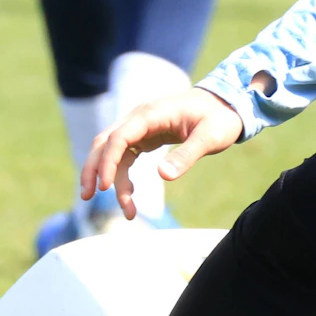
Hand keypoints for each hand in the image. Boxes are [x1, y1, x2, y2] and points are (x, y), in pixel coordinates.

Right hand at [82, 87, 244, 219]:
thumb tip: (164, 176)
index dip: (108, 162)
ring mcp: (139, 127)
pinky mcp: (144, 137)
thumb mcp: (210, 137)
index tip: (106, 188)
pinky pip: (124, 157)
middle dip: (94, 170)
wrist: (227, 104)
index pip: (118, 137)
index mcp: (151, 114)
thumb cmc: (220, 118)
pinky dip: (122, 176)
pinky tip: (130, 195)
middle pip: (104, 143)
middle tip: (87, 198)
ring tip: (126, 211)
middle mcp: (139, 118)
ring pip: (112, 153)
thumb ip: (187, 154)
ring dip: (110, 179)